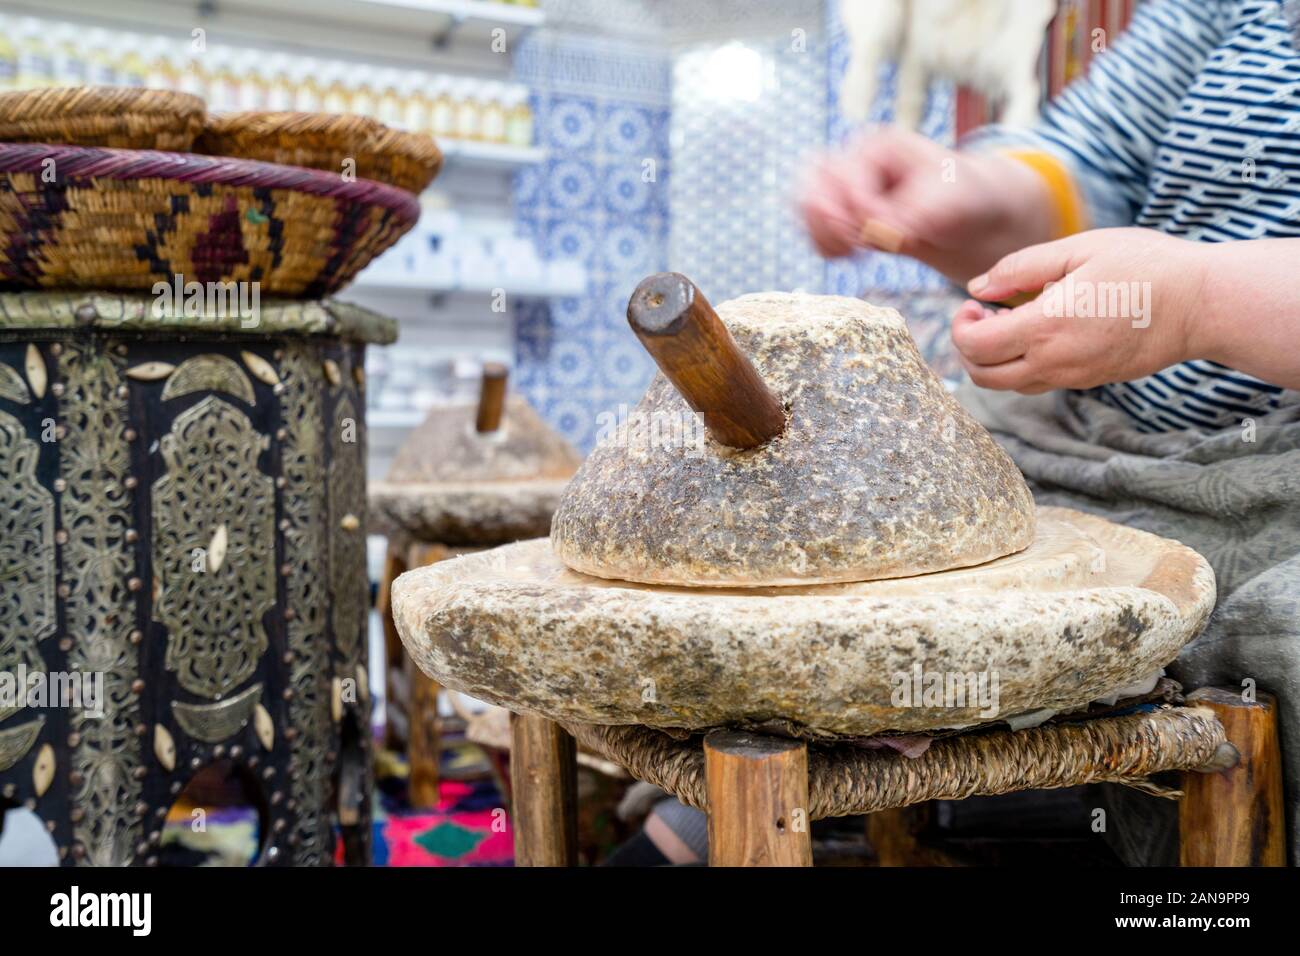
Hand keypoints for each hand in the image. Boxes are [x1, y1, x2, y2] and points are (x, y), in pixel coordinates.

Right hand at [797, 128, 1055, 283]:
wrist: (969, 214)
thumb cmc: (965, 199)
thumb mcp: (952, 201)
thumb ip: (917, 214)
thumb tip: (880, 233)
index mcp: (879, 145)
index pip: (842, 174)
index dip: (859, 208)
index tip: (887, 232)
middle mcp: (855, 162)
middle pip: (811, 182)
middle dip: (830, 220)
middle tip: (858, 244)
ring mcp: (844, 188)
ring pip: (805, 207)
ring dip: (823, 235)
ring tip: (856, 252)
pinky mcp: (842, 214)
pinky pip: (813, 230)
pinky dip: (826, 247)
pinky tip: (852, 256)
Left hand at [952, 228, 1210, 392]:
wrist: (1202, 304)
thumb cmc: (1145, 266)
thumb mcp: (1079, 250)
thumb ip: (1021, 268)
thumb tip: (977, 287)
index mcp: (1046, 327)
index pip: (975, 346)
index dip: (961, 326)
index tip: (974, 302)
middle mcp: (1055, 361)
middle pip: (983, 376)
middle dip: (968, 348)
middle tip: (983, 314)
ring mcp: (1073, 377)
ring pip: (1009, 386)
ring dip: (993, 360)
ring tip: (1010, 321)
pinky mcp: (1089, 381)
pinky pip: (1039, 383)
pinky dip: (1021, 365)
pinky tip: (1039, 332)